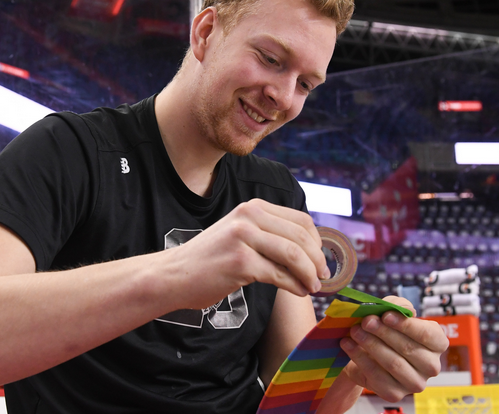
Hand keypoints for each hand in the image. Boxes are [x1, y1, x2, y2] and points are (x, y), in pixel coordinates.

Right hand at [168, 199, 328, 308]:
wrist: (175, 274)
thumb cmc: (210, 259)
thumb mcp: (239, 234)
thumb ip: (268, 234)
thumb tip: (311, 251)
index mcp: (252, 207)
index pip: (300, 219)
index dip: (317, 241)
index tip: (320, 259)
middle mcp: (248, 217)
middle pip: (300, 236)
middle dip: (317, 259)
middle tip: (323, 277)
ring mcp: (243, 238)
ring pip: (293, 255)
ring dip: (309, 274)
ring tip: (312, 287)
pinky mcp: (240, 262)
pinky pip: (279, 275)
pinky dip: (295, 285)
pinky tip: (298, 292)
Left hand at [339, 296, 448, 401]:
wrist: (367, 353)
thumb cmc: (386, 329)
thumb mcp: (392, 312)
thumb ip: (397, 306)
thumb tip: (396, 308)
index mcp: (437, 344)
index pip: (427, 335)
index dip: (406, 325)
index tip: (385, 315)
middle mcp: (431, 366)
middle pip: (408, 349)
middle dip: (383, 333)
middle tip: (364, 321)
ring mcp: (415, 383)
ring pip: (393, 364)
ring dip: (371, 344)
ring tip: (354, 331)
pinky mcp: (395, 394)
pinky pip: (377, 376)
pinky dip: (360, 358)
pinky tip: (348, 345)